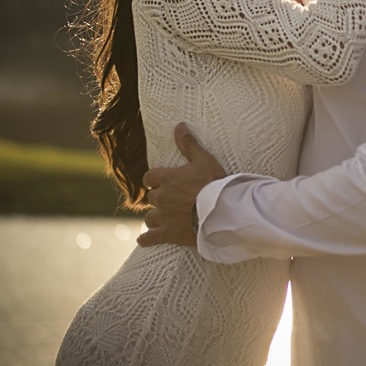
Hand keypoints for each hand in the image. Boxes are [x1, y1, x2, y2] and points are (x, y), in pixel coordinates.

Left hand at [137, 123, 225, 247]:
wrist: (220, 212)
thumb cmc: (214, 184)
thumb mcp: (204, 160)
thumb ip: (188, 144)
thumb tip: (178, 125)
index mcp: (167, 179)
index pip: (149, 177)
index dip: (154, 180)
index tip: (159, 181)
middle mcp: (161, 197)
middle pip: (151, 198)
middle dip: (159, 198)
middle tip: (170, 199)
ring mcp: (163, 216)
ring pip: (149, 217)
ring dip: (155, 216)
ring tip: (163, 217)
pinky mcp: (168, 233)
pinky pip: (149, 237)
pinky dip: (146, 238)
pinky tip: (145, 239)